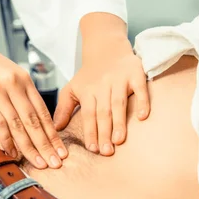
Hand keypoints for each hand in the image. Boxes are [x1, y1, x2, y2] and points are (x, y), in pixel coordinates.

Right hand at [0, 28, 66, 168]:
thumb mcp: (7, 74)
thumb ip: (20, 94)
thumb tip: (31, 120)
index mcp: (24, 79)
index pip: (43, 111)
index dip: (53, 134)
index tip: (61, 151)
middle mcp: (14, 84)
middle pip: (34, 121)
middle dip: (46, 145)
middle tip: (55, 163)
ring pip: (19, 125)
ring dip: (29, 147)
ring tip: (38, 163)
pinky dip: (7, 141)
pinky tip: (12, 153)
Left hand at [54, 38, 148, 155]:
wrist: (106, 47)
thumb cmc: (89, 75)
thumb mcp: (72, 89)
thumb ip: (64, 109)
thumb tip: (55, 129)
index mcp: (87, 92)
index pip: (88, 114)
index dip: (90, 131)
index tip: (92, 149)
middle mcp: (103, 86)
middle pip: (103, 112)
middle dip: (104, 132)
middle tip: (106, 151)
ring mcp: (120, 80)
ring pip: (119, 103)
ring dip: (120, 122)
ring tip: (119, 140)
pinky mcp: (135, 74)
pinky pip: (140, 89)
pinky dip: (142, 102)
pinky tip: (143, 117)